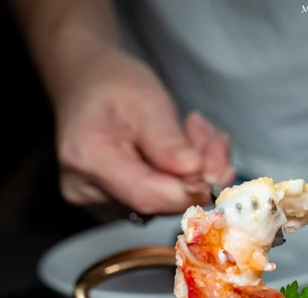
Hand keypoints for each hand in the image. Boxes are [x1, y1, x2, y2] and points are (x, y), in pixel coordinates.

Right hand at [55, 47, 234, 215]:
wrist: (88, 83)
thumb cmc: (112, 84)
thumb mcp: (148, 100)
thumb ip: (170, 143)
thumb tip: (198, 177)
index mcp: (88, 157)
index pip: (147, 195)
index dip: (191, 189)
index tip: (221, 169)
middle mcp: (86, 188)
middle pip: (159, 202)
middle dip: (199, 174)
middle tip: (216, 139)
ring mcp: (97, 201)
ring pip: (166, 202)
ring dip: (195, 172)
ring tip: (196, 132)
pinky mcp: (114, 205)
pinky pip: (160, 201)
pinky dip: (182, 177)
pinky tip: (184, 151)